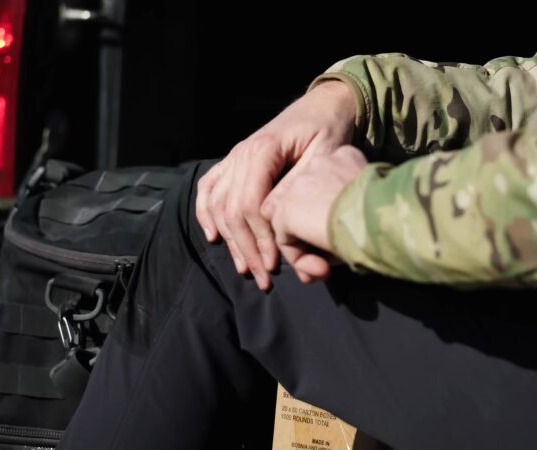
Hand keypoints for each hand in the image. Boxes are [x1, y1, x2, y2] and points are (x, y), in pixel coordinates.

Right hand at [195, 81, 355, 289]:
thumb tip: (281, 224)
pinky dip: (206, 213)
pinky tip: (213, 237)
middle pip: (231, 211)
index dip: (260, 239)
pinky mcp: (234, 161)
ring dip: (229, 240)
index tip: (275, 265)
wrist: (325, 105)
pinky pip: (209, 187)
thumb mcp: (324, 158)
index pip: (249, 206)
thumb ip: (298, 188)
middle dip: (246, 249)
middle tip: (264, 278)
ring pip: (217, 205)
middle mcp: (241, 154)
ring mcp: (234, 157)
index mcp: (263, 151)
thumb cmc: (330, 131)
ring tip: (245, 268)